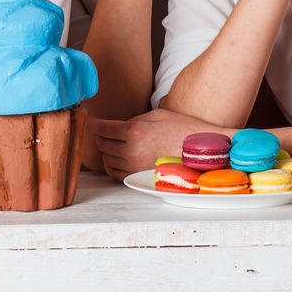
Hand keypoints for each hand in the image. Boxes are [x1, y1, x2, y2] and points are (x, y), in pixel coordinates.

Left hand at [91, 109, 230, 181]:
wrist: (200, 151)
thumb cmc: (182, 129)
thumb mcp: (157, 115)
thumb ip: (134, 120)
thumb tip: (117, 127)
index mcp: (134, 131)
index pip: (103, 129)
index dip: (94, 124)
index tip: (90, 122)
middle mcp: (131, 150)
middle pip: (102, 144)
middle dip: (100, 136)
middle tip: (102, 131)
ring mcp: (134, 166)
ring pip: (106, 159)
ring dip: (106, 151)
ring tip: (111, 145)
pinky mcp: (139, 177)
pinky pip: (115, 174)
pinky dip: (111, 166)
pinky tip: (116, 159)